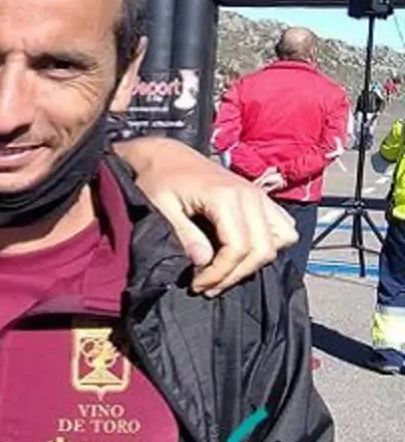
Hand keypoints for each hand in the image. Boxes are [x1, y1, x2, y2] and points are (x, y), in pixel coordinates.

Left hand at [117, 137, 297, 295]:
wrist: (165, 155)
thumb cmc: (159, 179)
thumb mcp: (161, 207)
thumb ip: (184, 234)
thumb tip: (203, 263)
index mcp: (225, 196)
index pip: (238, 248)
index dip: (220, 273)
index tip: (197, 285)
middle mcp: (250, 195)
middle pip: (263, 250)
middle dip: (235, 275)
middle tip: (208, 286)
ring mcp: (259, 195)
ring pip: (280, 240)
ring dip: (255, 262)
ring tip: (224, 273)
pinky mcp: (261, 197)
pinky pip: (282, 227)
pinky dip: (268, 245)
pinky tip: (240, 254)